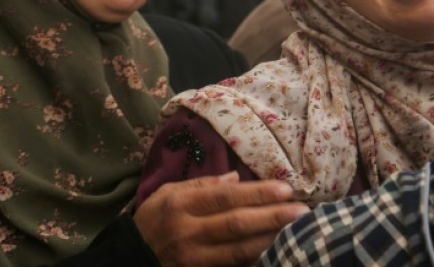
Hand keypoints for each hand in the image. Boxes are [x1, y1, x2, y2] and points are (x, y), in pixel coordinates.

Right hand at [133, 172, 308, 266]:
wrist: (131, 258)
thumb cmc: (154, 220)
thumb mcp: (168, 193)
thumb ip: (202, 185)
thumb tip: (236, 177)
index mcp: (181, 204)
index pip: (226, 197)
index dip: (257, 194)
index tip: (285, 190)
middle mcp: (188, 231)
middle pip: (236, 223)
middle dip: (272, 217)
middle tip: (302, 210)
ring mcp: (194, 257)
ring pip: (239, 250)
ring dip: (271, 240)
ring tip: (297, 231)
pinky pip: (233, 266)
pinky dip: (255, 259)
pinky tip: (277, 251)